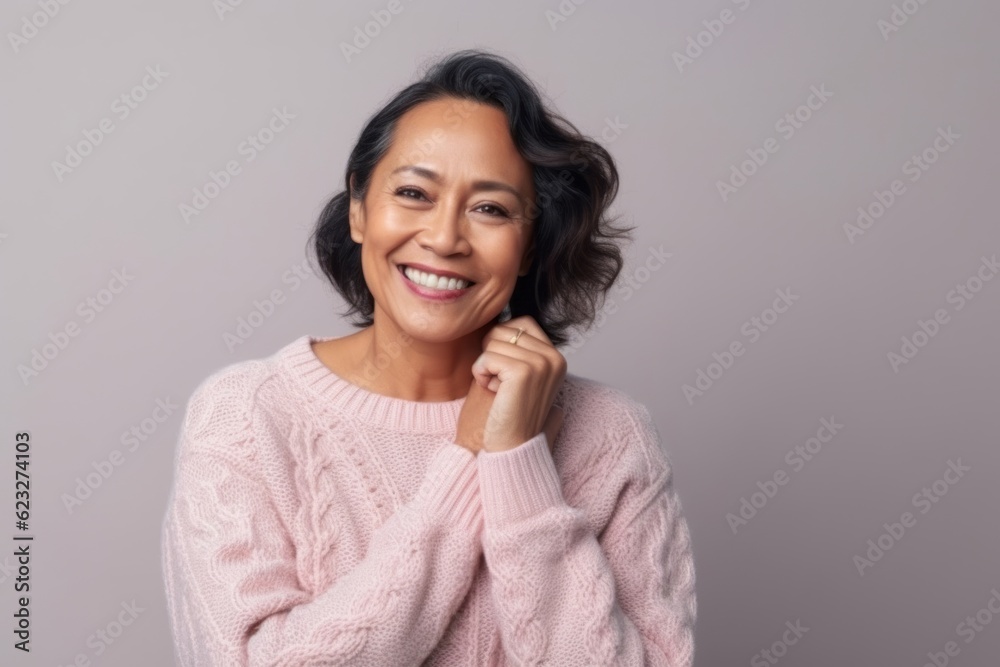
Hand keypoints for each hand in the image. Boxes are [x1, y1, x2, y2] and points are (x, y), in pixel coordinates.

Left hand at [460, 316, 566, 453]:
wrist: (510, 447)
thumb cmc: (508, 412)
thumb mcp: (519, 375)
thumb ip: (517, 349)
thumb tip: (498, 322)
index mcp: (556, 357)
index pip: (521, 323)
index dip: (501, 342)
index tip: (503, 372)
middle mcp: (554, 357)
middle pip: (505, 330)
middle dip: (492, 354)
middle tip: (500, 384)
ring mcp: (541, 363)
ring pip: (493, 342)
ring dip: (485, 367)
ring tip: (497, 390)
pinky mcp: (524, 372)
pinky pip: (486, 357)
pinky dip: (480, 374)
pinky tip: (492, 392)